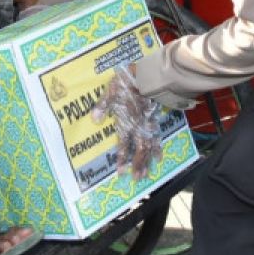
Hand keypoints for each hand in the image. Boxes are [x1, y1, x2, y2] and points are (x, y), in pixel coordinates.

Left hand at [92, 66, 162, 180]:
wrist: (148, 75)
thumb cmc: (127, 82)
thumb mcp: (111, 91)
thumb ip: (103, 105)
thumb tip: (94, 119)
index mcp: (127, 121)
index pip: (124, 144)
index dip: (123, 158)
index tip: (121, 172)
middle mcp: (138, 126)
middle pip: (139, 149)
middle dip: (137, 165)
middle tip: (136, 179)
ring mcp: (148, 124)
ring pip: (149, 146)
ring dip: (147, 161)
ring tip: (146, 174)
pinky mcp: (155, 119)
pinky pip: (157, 137)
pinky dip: (158, 148)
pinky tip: (159, 157)